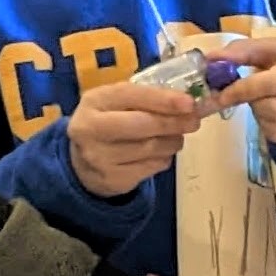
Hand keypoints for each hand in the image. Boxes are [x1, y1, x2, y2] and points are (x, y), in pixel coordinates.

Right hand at [66, 80, 204, 197]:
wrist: (81, 162)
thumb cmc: (107, 122)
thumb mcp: (116, 103)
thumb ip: (146, 98)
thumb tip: (188, 102)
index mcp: (94, 101)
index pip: (131, 95)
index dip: (162, 99)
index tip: (189, 103)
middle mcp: (91, 129)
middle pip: (142, 125)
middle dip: (173, 122)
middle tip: (194, 121)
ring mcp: (100, 158)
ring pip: (150, 148)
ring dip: (173, 141)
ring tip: (178, 136)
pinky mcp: (113, 179)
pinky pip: (151, 167)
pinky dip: (164, 158)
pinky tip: (163, 152)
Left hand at [212, 38, 275, 153]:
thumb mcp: (274, 49)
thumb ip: (242, 51)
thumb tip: (209, 59)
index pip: (273, 82)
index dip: (243, 91)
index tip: (221, 96)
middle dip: (255, 105)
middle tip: (251, 98)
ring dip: (262, 119)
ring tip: (266, 105)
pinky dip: (273, 130)